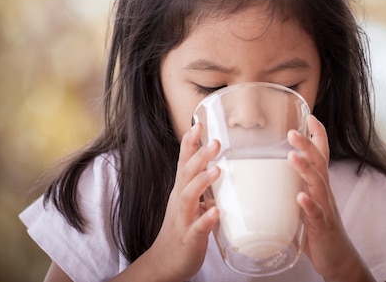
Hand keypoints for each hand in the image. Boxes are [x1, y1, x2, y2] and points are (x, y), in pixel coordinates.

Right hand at [146, 123, 220, 281]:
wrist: (164, 262)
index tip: (199, 123)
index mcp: (181, 189)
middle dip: (199, 156)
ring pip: (189, 197)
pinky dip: (205, 219)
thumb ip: (202, 182)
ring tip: (217, 170)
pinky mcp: (189, 239)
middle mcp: (179, 201)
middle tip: (216, 141)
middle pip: (186, 173)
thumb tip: (221, 162)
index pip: (183, 161)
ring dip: (202, 182)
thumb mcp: (190, 200)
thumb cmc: (181, 228)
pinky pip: (197, 228)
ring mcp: (183, 219)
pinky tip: (215, 212)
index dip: (190, 142)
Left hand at [288, 115, 374, 281]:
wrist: (339, 260)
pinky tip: (300, 197)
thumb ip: (293, 188)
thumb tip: (268, 176)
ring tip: (291, 156)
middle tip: (292, 131)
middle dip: (307, 145)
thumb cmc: (318, 230)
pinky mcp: (322, 228)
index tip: (310, 116)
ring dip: (305, 169)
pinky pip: (316, 215)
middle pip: (319, 164)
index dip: (318, 136)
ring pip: (318, 184)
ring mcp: (325, 209)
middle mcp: (324, 193)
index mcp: (319, 186)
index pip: (321, 156)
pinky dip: (309, 205)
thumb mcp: (306, 204)